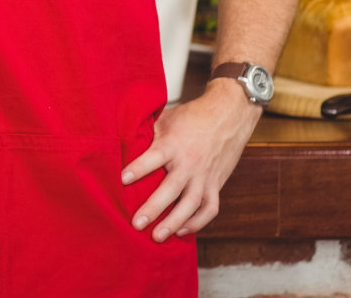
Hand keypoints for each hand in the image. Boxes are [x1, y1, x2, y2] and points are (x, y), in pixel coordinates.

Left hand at [121, 79, 260, 240]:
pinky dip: (197, 222)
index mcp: (173, 143)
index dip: (138, 168)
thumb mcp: (166, 119)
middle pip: (171, 188)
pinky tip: (182, 230)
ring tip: (157, 236)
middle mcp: (189, 162)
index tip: (122, 180)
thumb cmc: (192, 117)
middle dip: (153, 208)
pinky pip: (209, 208)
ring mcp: (205, 175)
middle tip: (136, 223)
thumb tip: (122, 143)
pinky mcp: (216, 184)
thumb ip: (147, 133)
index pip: (153, 158)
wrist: (228, 115)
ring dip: (174, 222)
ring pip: (191, 204)